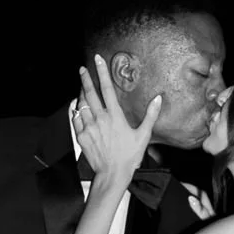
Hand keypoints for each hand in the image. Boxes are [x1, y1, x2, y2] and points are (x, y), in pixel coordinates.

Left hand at [74, 55, 159, 182]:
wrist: (112, 174)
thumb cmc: (130, 156)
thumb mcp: (143, 135)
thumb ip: (150, 115)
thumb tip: (158, 99)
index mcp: (115, 116)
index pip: (107, 88)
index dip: (102, 72)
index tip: (97, 59)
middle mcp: (99, 119)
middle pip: (90, 92)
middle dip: (85, 78)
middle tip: (82, 68)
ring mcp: (88, 127)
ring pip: (81, 104)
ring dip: (81, 93)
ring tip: (82, 86)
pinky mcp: (81, 136)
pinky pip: (75, 118)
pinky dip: (75, 109)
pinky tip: (77, 106)